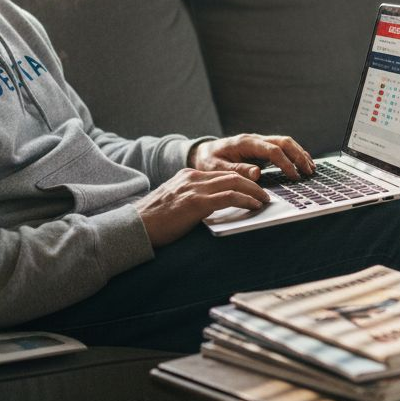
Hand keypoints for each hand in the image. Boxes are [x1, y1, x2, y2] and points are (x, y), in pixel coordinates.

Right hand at [136, 168, 269, 245]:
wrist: (134, 227)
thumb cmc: (152, 221)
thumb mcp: (174, 202)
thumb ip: (191, 199)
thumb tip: (211, 208)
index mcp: (187, 176)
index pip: (221, 174)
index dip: (240, 180)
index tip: (252, 188)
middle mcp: (192, 178)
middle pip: (231, 175)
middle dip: (252, 183)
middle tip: (265, 193)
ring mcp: (194, 188)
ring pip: (234, 182)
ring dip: (254, 191)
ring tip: (264, 200)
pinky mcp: (196, 202)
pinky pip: (229, 197)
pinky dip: (246, 200)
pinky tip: (255, 206)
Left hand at [190, 133, 314, 180]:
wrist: (203, 152)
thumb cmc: (209, 160)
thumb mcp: (217, 167)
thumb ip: (237, 170)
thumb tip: (257, 173)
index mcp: (245, 143)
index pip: (272, 150)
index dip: (285, 163)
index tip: (294, 176)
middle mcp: (255, 139)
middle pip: (283, 142)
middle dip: (298, 155)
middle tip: (309, 171)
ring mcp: (259, 142)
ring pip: (285, 142)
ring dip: (299, 154)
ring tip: (310, 168)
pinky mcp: (261, 147)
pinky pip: (281, 147)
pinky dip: (294, 154)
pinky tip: (302, 163)